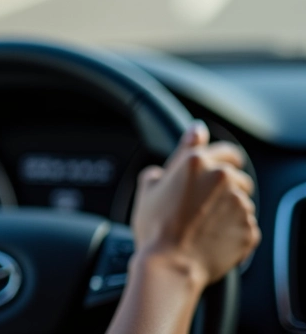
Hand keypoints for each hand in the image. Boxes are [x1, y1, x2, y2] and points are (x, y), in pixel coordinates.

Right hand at [131, 120, 260, 288]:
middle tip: (207, 204)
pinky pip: (247, 226)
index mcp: (196, 161)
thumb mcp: (150, 184)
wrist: (170, 265)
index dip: (224, 160)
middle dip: (227, 188)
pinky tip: (214, 239)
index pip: (227, 151)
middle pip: (240, 177)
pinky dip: (235, 231)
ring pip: (243, 202)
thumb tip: (193, 135)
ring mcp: (239, 204)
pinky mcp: (249, 229)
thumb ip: (176, 153)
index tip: (222, 168)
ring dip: (231, 209)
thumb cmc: (155, 226)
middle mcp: (222, 177)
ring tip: (207, 226)